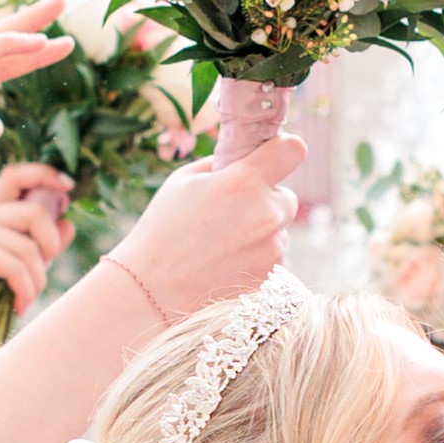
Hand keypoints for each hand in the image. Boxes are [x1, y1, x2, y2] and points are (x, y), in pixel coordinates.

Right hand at [0, 162, 77, 327]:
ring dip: (37, 280)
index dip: (44, 174)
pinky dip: (25, 290)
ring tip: (28, 297)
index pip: (16, 176)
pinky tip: (20, 305)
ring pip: (28, 247)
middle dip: (51, 244)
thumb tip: (69, 224)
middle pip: (35, 212)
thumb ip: (40, 244)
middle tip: (44, 270)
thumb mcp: (17, 264)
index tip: (68, 186)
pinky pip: (15, 267)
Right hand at [105, 133, 303, 330]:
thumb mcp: (182, 181)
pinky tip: (225, 267)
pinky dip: (256, 262)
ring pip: (279, 233)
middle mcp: (266, 214)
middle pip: (287, 198)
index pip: (292, 150)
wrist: (151, 291)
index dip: (284, 151)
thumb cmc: (161, 230)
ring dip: (261, 235)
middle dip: (266, 202)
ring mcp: (272, 250)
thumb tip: (241, 159)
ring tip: (220, 247)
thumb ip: (219, 165)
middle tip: (231, 214)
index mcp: (244, 182)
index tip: (274, 158)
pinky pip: (273, 261)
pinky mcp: (270, 278)